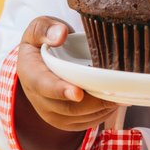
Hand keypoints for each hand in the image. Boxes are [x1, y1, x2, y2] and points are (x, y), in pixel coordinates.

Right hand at [16, 16, 116, 149]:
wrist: (41, 58)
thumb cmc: (44, 39)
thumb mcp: (40, 26)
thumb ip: (46, 28)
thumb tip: (60, 35)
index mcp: (30, 72)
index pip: (43, 85)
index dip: (61, 90)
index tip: (78, 92)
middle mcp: (37, 97)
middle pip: (65, 107)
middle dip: (92, 102)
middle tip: (115, 93)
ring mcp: (50, 111)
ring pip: (77, 118)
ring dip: (99, 109)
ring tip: (119, 96)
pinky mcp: (63, 119)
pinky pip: (82, 123)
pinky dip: (100, 115)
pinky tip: (114, 103)